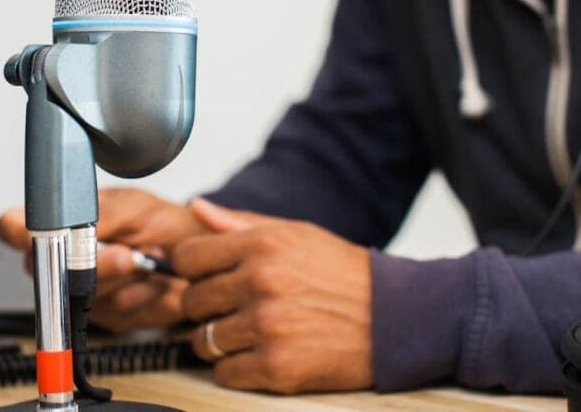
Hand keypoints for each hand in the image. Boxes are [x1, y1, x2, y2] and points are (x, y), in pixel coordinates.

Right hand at [0, 187, 209, 330]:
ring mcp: (79, 293)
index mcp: (58, 224)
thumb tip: (72, 227)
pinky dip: (144, 296)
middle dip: (95, 265)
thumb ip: (100, 216)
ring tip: (148, 260)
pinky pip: (117, 314)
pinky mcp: (106, 318)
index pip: (12, 227)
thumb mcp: (133, 206)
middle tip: (126, 254)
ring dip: (126, 280)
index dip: (15, 232)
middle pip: (48, 274)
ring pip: (86, 296)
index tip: (43, 236)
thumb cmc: (158, 221)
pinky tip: (154, 281)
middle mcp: (60, 261)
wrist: (192, 253)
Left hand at [173, 199, 372, 393]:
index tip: (206, 277)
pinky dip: (236, 369)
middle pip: (191, 300)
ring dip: (219, 340)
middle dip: (206, 307)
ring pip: (203, 340)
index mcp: (261, 244)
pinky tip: (258, 355)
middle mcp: (260, 282)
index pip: (186, 257)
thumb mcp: (295, 234)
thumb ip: (239, 223)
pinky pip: (225, 373)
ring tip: (248, 333)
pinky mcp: (277, 367)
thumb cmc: (342, 274)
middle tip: (231, 308)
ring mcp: (268, 326)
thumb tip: (196, 208)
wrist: (394, 317)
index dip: (192, 269)